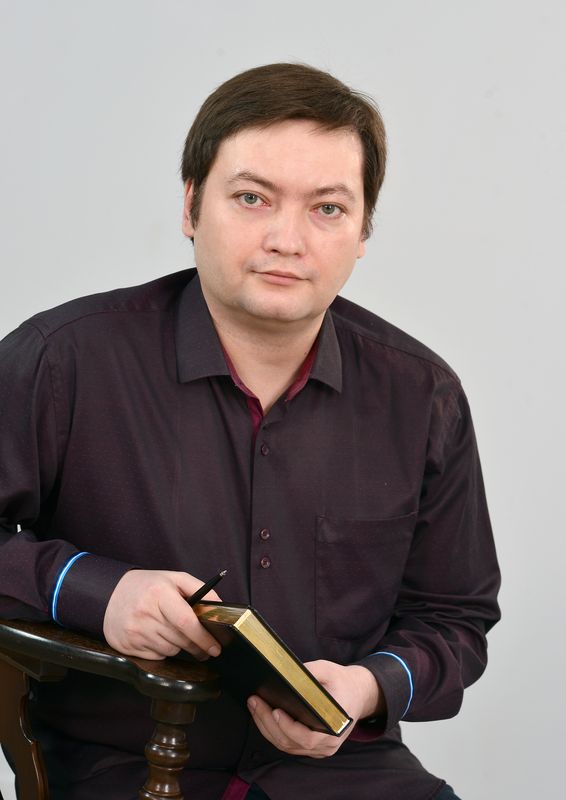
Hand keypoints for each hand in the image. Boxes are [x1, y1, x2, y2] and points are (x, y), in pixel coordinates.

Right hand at [103, 569, 221, 659]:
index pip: (186, 622)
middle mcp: (145, 613)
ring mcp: (135, 631)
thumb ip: (200, 589)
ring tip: (177, 634)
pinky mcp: (128, 646)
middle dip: (197, 646)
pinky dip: (163, 649)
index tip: (215, 647)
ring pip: (170, 650)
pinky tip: (159, 636)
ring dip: (180, 646)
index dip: (203, 637)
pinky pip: (157, 655)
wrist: (109, 594)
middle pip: (180, 639)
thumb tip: (219, 606)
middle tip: (206, 647)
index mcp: (159, 594)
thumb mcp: (174, 578)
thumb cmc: (147, 586)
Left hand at [247, 660, 381, 757]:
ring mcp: (320, 748)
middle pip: (291, 742)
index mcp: (335, 727)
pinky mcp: (312, 747)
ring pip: (287, 745)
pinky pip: (289, 744)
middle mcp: (327, 744)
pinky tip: (262, 715)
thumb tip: (285, 674)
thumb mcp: (328, 670)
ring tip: (254, 705)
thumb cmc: (342, 681)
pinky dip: (273, 731)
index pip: (308, 737)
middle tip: (254, 701)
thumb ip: (309, 672)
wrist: (358, 693)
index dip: (289, 728)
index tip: (274, 711)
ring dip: (266, 727)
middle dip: (268, 722)